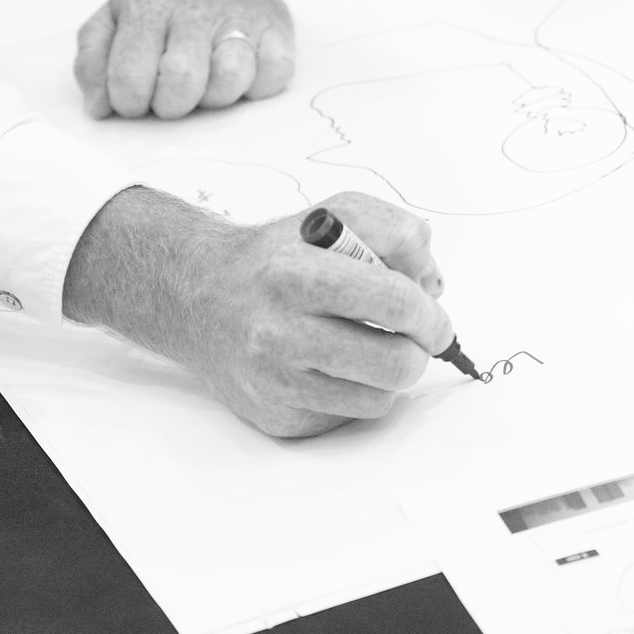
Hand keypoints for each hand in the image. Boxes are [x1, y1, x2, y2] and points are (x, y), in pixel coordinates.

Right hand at [64, 189, 453, 438]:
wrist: (199, 296)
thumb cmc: (277, 257)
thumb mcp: (335, 216)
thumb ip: (397, 233)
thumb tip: (431, 285)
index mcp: (296, 274)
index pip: (396, 304)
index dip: (431, 316)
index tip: (434, 320)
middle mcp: (278, 331)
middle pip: (395, 364)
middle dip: (419, 351)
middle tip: (413, 340)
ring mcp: (274, 382)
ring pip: (379, 399)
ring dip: (389, 376)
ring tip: (370, 348)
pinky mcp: (275, 417)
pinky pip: (347, 417)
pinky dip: (355, 394)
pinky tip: (334, 368)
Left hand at [75, 0, 294, 120]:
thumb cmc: (160, 5)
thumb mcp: (112, 18)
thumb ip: (93, 61)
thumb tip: (98, 108)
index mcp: (147, 7)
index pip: (129, 78)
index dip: (129, 103)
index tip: (136, 99)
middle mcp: (195, 10)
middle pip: (181, 81)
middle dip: (171, 104)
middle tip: (171, 96)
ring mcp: (241, 18)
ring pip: (230, 78)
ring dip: (215, 95)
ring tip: (207, 82)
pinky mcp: (278, 28)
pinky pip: (275, 74)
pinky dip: (259, 84)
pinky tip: (243, 72)